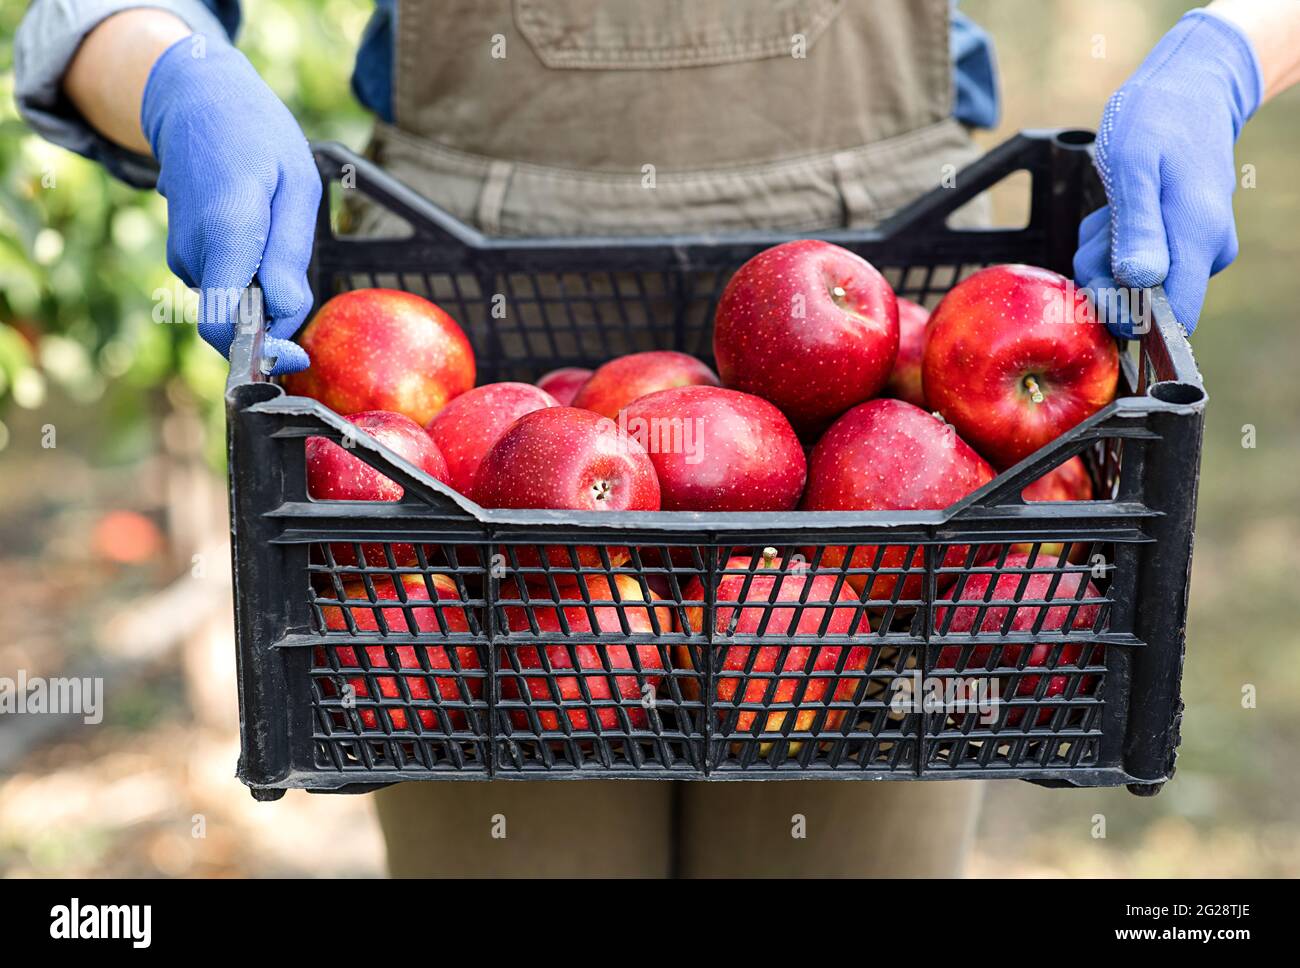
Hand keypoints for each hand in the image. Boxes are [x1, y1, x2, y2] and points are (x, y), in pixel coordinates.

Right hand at [142, 36, 319, 372]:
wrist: (197, 101)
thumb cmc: (258, 138)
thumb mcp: (296, 187)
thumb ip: (289, 256)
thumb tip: (286, 317)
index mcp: (225, 235)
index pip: (227, 328)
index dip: (264, 351)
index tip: (298, 354)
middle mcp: (194, 252)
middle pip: (230, 325)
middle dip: (270, 327)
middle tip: (300, 293)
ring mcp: (182, 254)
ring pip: (230, 305)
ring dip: (262, 296)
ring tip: (279, 242)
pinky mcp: (184, 254)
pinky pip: (223, 286)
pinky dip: (249, 280)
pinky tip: (261, 240)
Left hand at [1073, 10, 1261, 336]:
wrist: (1189, 87)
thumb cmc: (1157, 120)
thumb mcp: (1133, 169)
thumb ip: (1137, 228)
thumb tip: (1140, 281)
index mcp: (1198, 240)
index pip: (1172, 320)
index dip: (1128, 319)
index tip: (1098, 287)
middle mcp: (1205, 252)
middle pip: (1142, 305)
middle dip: (1104, 277)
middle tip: (1101, 228)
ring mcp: (1195, 247)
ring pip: (1131, 282)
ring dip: (1105, 254)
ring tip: (1111, 211)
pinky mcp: (1181, 241)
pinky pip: (1134, 262)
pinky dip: (1114, 243)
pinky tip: (1117, 211)